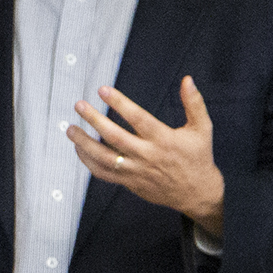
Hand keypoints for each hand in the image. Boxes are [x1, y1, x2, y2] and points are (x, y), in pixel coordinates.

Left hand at [71, 76, 223, 235]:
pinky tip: (79, 148)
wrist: (196, 192)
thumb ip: (194, 103)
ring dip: (85, 143)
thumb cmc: (198, 157)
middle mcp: (148, 156)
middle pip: (115, 137)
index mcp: (164, 140)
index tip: (102, 90)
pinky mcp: (130, 182)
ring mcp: (136, 171)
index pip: (138, 118)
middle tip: (79, 105)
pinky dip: (89, 162)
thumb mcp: (202, 128)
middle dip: (94, 120)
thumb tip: (187, 80)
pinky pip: (104, 174)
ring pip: (104, 158)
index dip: (119, 103)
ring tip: (70, 128)